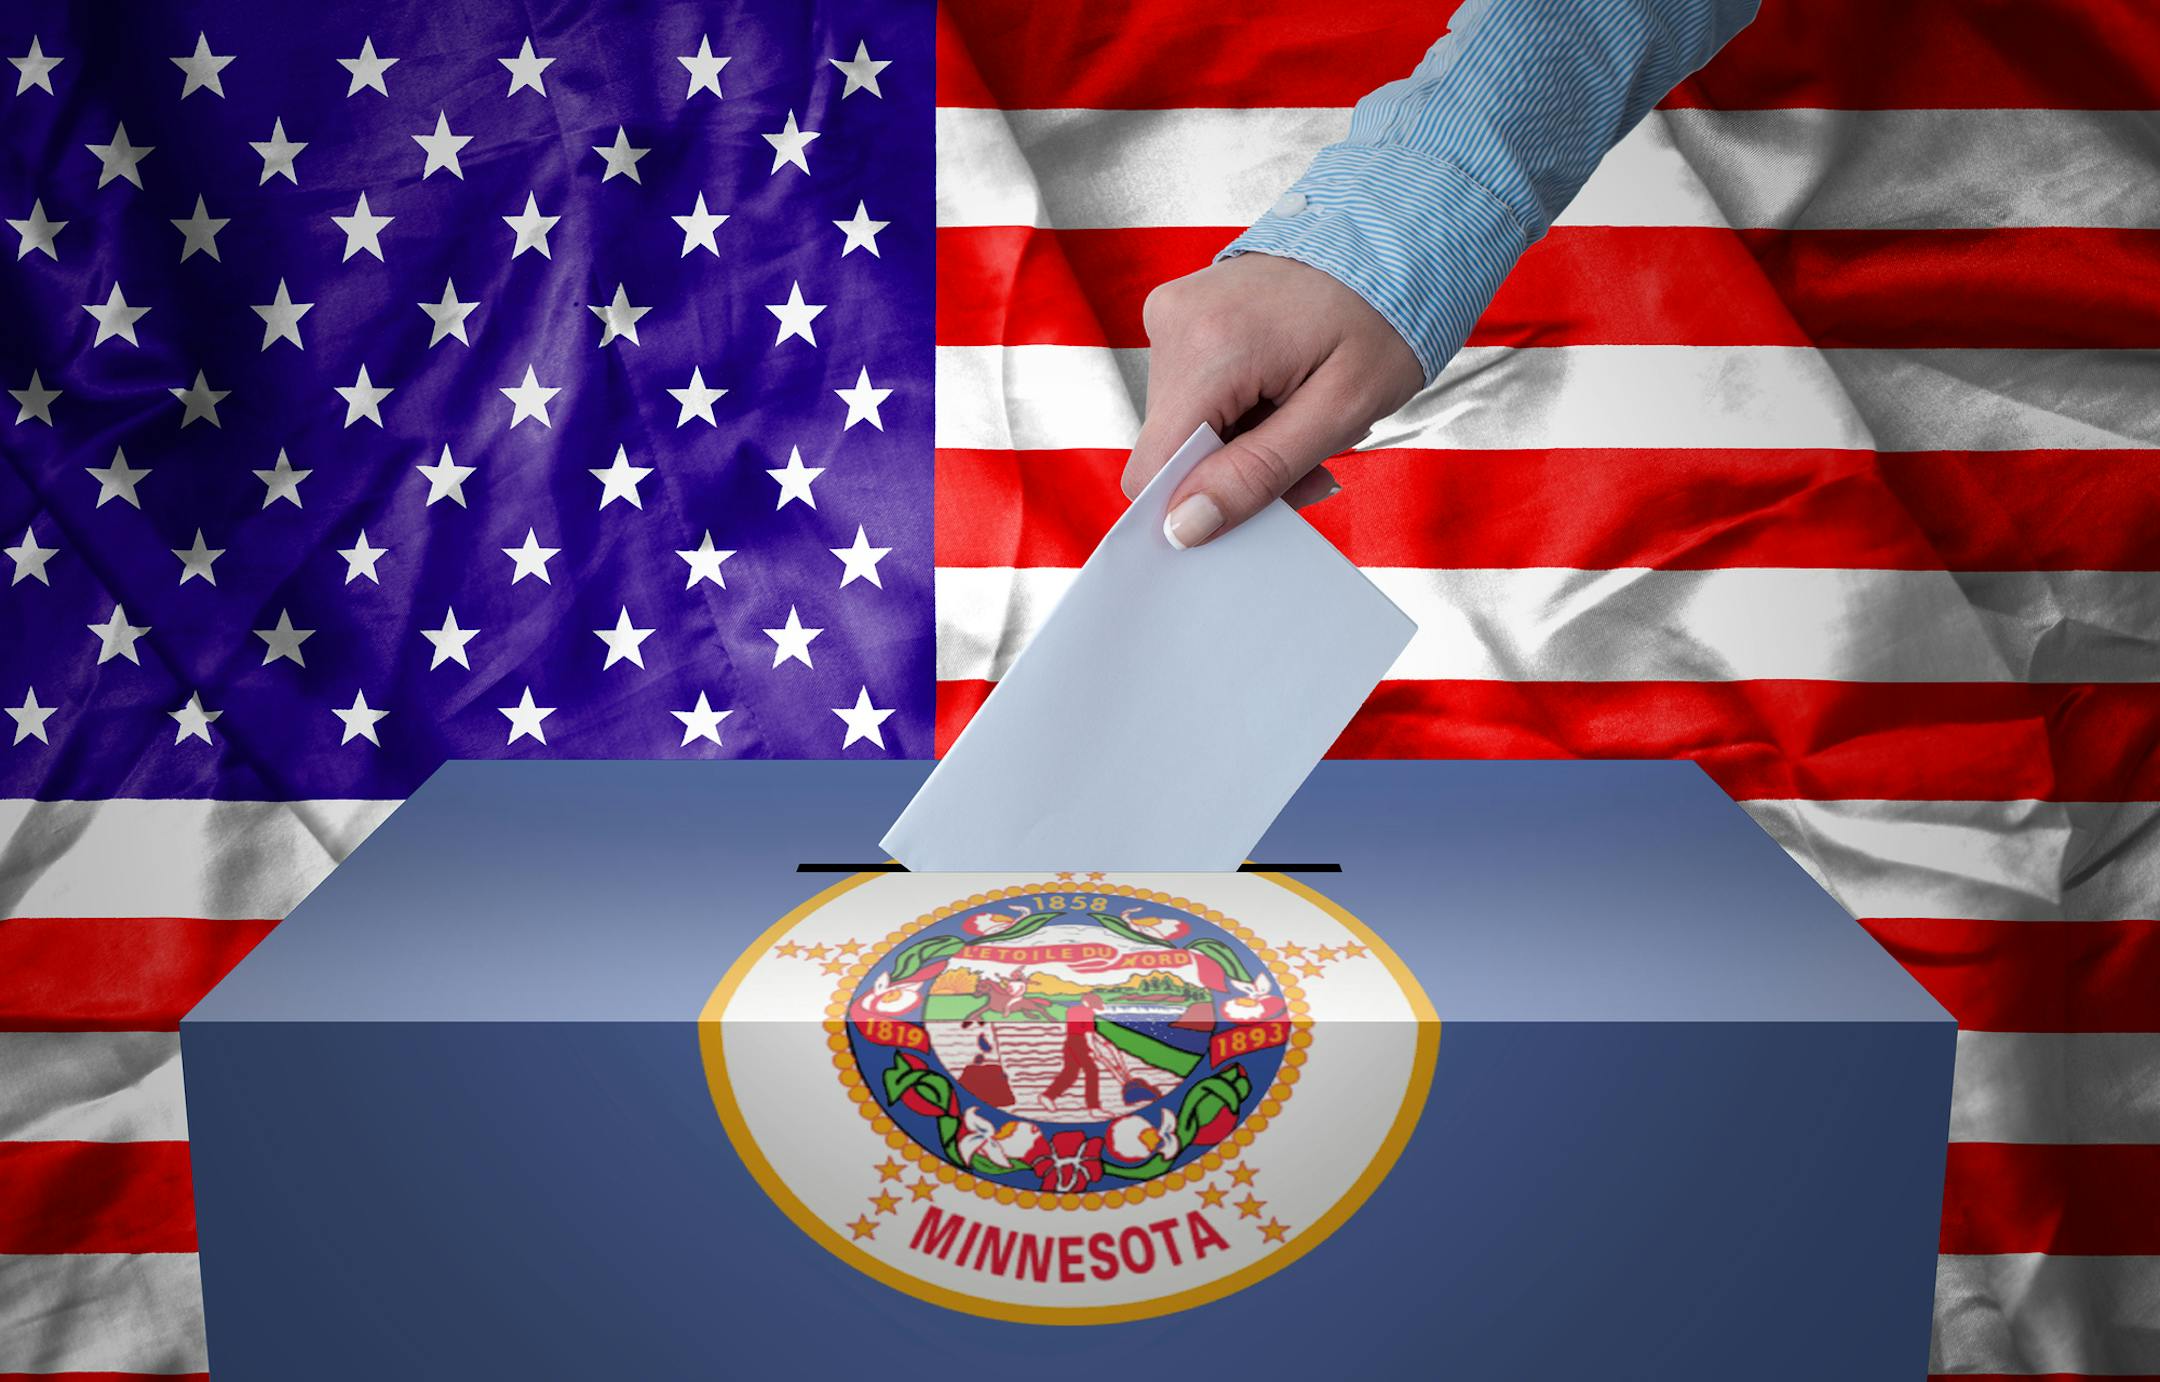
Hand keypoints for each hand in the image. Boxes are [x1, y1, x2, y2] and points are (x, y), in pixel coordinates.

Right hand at [1122, 252, 1424, 548]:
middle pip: (1173, 449)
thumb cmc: (1383, 316)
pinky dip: (1237, 411)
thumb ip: (1258, 475)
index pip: (1153, 468)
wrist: (1394, 235)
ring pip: (1184, 426)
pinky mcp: (1182, 315)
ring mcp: (1172, 313)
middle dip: (1236, 470)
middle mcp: (1172, 322)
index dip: (1195, 505)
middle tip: (1309, 457)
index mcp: (1207, 345)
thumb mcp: (1340, 411)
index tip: (1260, 504)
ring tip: (1303, 415)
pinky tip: (1283, 393)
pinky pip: (1193, 393)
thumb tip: (1184, 529)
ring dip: (1242, 441)